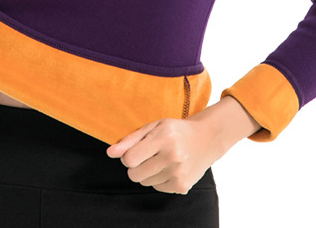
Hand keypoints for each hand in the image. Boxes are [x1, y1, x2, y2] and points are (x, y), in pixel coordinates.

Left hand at [106, 96, 260, 194]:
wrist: (206, 139)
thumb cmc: (175, 130)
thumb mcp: (153, 126)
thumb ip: (130, 140)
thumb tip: (110, 153)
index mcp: (164, 138)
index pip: (130, 158)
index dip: (128, 155)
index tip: (135, 150)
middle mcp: (173, 157)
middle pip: (135, 175)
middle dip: (135, 166)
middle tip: (147, 155)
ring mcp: (178, 174)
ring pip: (144, 182)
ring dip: (147, 173)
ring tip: (160, 159)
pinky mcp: (182, 186)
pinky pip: (156, 188)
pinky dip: (158, 179)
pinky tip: (169, 167)